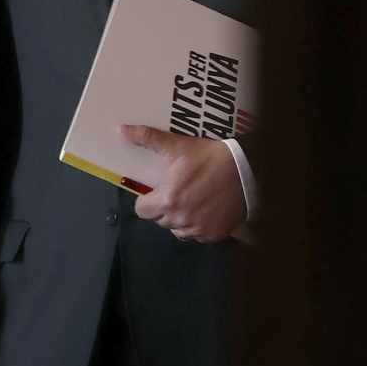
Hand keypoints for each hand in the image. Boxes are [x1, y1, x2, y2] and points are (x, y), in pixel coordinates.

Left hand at [121, 125, 245, 242]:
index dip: (146, 200)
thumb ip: (147, 138)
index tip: (155, 191)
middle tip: (175, 192)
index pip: (142, 211)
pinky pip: (198, 235)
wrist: (246, 170)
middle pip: (160, 220)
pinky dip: (198, 226)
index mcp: (167, 201)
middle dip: (163, 208)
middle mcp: (180, 220)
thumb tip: (120, 130)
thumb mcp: (177, 146)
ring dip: (180, 219)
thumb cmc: (208, 158)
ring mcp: (199, 229)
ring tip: (189, 201)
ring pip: (178, 230)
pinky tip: (204, 210)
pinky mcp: (215, 234)